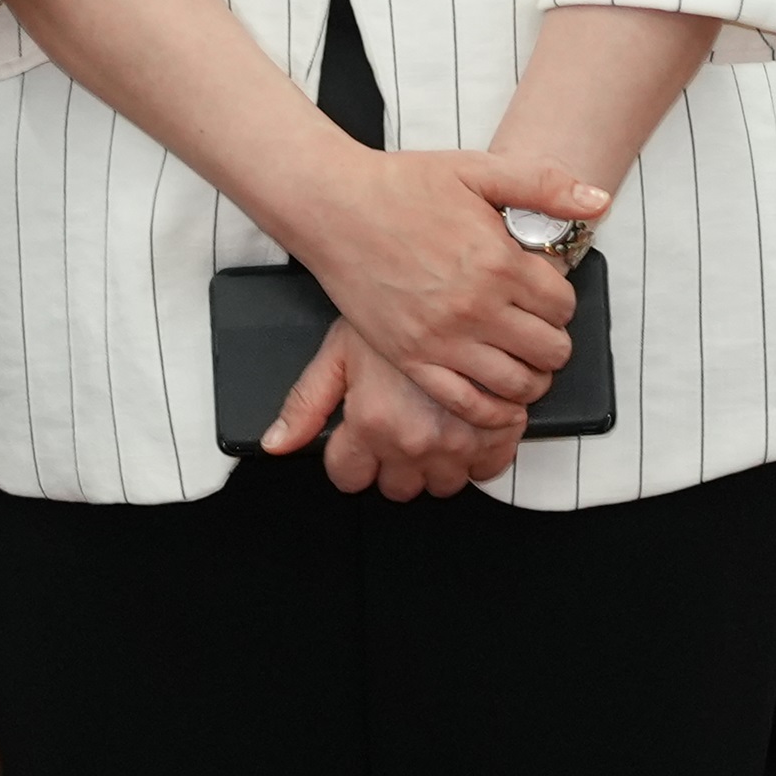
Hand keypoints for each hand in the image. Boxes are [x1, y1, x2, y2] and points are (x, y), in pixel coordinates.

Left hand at [259, 318, 524, 499]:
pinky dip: (478, 455)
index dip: (350, 461)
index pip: (349, 478)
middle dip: (395, 465)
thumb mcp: (340, 350)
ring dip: (436, 463)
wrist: (457, 287)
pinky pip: (486, 471)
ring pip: (441, 485)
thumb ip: (306, 402)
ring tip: (432, 425)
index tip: (358, 444)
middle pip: (398, 488)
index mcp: (371, 423)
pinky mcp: (498, 434)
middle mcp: (414, 440)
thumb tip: (277, 443)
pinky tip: (466, 426)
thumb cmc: (396, 309)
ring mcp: (458, 441)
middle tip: (399, 428)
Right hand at [286, 148, 600, 425]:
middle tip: (538, 328)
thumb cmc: (402, 185)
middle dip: (553, 341)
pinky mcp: (411, 359)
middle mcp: (475, 307)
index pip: (563, 305)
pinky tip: (498, 398)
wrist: (333, 205)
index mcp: (498, 261)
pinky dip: (493, 410)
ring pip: (517, 385)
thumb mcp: (477, 169)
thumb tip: (599, 203)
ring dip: (531, 378)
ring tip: (523, 361)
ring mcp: (442, 339)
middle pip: (549, 350)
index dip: (562, 300)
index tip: (545, 293)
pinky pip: (467, 404)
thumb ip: (544, 184)